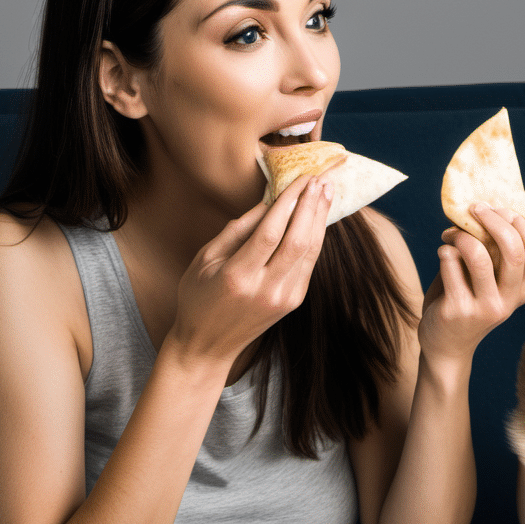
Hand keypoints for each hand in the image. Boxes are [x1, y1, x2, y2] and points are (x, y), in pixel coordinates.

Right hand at [167, 174, 333, 369]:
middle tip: (320, 178)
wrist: (208, 345)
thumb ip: (237, 230)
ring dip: (320, 219)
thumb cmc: (199, 298)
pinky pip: (308, 264)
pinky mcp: (293, 302)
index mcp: (237, 276)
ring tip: (326, 192)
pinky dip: (316, 239)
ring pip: (310, 252)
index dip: (289, 202)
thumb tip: (268, 200)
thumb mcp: (205, 259)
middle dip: (311, 206)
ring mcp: (283, 299)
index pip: (271, 232)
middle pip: (297, 241)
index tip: (301, 178)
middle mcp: (265, 289)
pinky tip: (318, 219)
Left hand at [418, 204, 524, 366]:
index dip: (514, 219)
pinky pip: (450, 264)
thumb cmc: (463, 303)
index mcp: (520, 289)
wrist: (445, 347)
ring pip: (478, 255)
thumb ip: (487, 253)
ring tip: (450, 235)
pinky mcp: (457, 310)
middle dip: (492, 219)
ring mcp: (484, 307)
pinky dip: (444, 251)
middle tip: (474, 208)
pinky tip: (442, 254)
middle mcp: (508, 300)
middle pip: (512, 249)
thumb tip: (480, 212)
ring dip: (461, 236)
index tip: (494, 207)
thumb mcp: (483, 281)